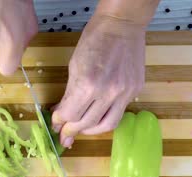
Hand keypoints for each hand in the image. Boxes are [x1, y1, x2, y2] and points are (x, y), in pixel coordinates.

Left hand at [52, 15, 146, 147]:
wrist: (122, 26)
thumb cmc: (94, 40)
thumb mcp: (74, 66)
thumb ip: (69, 93)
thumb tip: (62, 113)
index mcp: (88, 84)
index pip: (70, 114)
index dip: (60, 121)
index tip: (56, 123)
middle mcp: (108, 93)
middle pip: (86, 124)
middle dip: (72, 131)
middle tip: (65, 135)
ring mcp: (124, 93)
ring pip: (106, 125)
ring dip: (91, 131)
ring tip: (82, 130)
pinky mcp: (135, 91)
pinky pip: (119, 113)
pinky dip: (106, 119)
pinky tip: (98, 117)